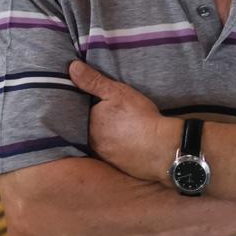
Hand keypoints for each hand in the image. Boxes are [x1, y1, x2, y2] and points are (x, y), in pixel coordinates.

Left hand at [69, 60, 180, 182]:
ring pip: (103, 142)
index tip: (103, 103)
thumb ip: (93, 80)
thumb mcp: (117, 92)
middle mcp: (92, 143)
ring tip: (122, 130)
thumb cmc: (141, 118)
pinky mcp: (118, 168)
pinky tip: (129, 143)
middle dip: (99, 122)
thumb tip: (72, 68)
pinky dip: (118, 149)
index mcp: (89, 123)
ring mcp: (104, 157)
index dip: (94, 106)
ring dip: (109, 137)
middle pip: (92, 128)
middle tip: (115, 116)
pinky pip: (114, 155)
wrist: (163, 148)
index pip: (84, 112)